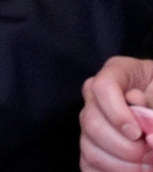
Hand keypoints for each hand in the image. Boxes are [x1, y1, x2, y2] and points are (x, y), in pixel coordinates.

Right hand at [81, 56, 152, 170]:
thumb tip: (145, 126)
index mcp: (118, 72)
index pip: (102, 87)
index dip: (117, 113)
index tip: (137, 133)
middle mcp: (96, 95)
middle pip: (90, 121)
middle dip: (122, 145)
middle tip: (147, 154)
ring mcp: (91, 121)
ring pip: (89, 146)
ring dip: (119, 164)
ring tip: (145, 166)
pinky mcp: (92, 144)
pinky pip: (88, 163)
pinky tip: (131, 171)